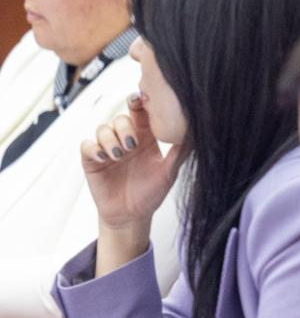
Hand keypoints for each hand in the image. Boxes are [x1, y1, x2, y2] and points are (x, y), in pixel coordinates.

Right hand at [81, 93, 181, 231]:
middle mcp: (127, 139)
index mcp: (146, 137)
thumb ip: (180, 152)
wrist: (132, 216)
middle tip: (132, 144)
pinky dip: (93, 147)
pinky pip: (86, 145)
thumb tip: (195, 133)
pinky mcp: (93, 161)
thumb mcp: (169, 172)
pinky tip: (104, 157)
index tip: (142, 100)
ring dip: (110, 138)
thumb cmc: (152, 193)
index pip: (141, 113)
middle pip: (121, 118)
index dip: (140, 103)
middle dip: (125, 127)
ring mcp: (108, 149)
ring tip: (119, 155)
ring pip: (103, 128)